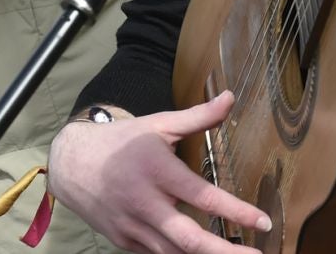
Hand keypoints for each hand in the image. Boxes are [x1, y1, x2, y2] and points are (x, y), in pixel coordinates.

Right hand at [46, 92, 269, 253]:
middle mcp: (145, 204)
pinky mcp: (124, 241)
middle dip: (224, 253)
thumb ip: (198, 116)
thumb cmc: (122, 142)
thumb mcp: (159, 124)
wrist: (72, 164)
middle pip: (189, 239)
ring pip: (172, 253)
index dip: (236, 212)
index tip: (263, 222)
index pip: (203, 197)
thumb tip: (231, 96)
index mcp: (158, 172)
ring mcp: (132, 227)